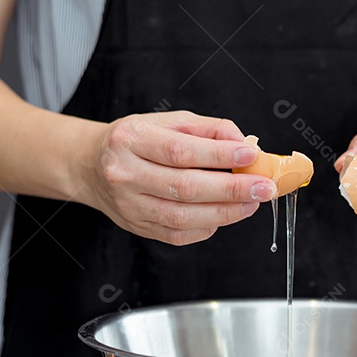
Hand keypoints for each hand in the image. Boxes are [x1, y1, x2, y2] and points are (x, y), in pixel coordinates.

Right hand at [83, 111, 276, 244]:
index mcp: (131, 140)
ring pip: (183, 217)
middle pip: (184, 187)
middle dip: (232, 190)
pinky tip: (224, 214)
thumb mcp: (169, 122)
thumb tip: (246, 144)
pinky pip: (178, 234)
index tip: (251, 157)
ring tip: (252, 203)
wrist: (92, 167)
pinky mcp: (138, 227)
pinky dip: (208, 226)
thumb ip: (209, 129)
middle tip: (264, 187)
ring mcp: (129, 205)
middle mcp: (124, 174)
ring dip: (225, 212)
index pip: (181, 151)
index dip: (219, 155)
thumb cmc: (137, 141)